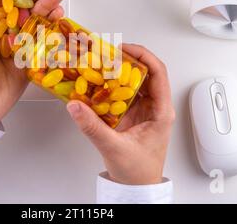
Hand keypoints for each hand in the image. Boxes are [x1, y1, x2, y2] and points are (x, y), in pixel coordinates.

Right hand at [66, 44, 174, 184]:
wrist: (136, 186)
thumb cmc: (137, 171)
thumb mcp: (114, 147)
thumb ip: (93, 127)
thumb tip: (76, 106)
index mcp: (161, 112)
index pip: (158, 73)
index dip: (143, 56)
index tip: (124, 49)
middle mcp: (155, 107)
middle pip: (146, 72)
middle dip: (127, 60)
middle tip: (107, 53)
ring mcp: (144, 110)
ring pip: (134, 81)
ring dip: (119, 71)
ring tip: (101, 63)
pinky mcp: (132, 114)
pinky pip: (123, 93)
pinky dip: (111, 85)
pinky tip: (98, 83)